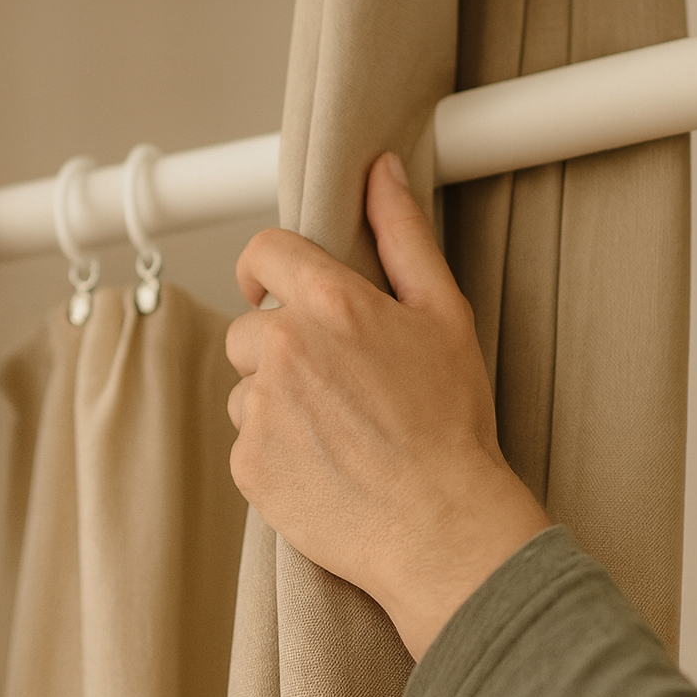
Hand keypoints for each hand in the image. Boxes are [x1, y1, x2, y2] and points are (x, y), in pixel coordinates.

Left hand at [225, 152, 547, 660]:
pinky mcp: (247, 464)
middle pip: (248, 329)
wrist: (440, 525)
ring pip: (245, 389)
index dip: (264, 269)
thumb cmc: (450, 423)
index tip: (270, 289)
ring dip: (276, 402)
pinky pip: (246, 442)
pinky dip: (275, 451)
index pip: (263, 253)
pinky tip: (324, 466)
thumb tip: (381, 171)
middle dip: (279, 348)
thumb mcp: (444, 316)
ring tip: (337, 433)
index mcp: (330, 305)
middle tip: (337, 386)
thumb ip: (404, 236)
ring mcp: (259, 410)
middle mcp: (283, 350)